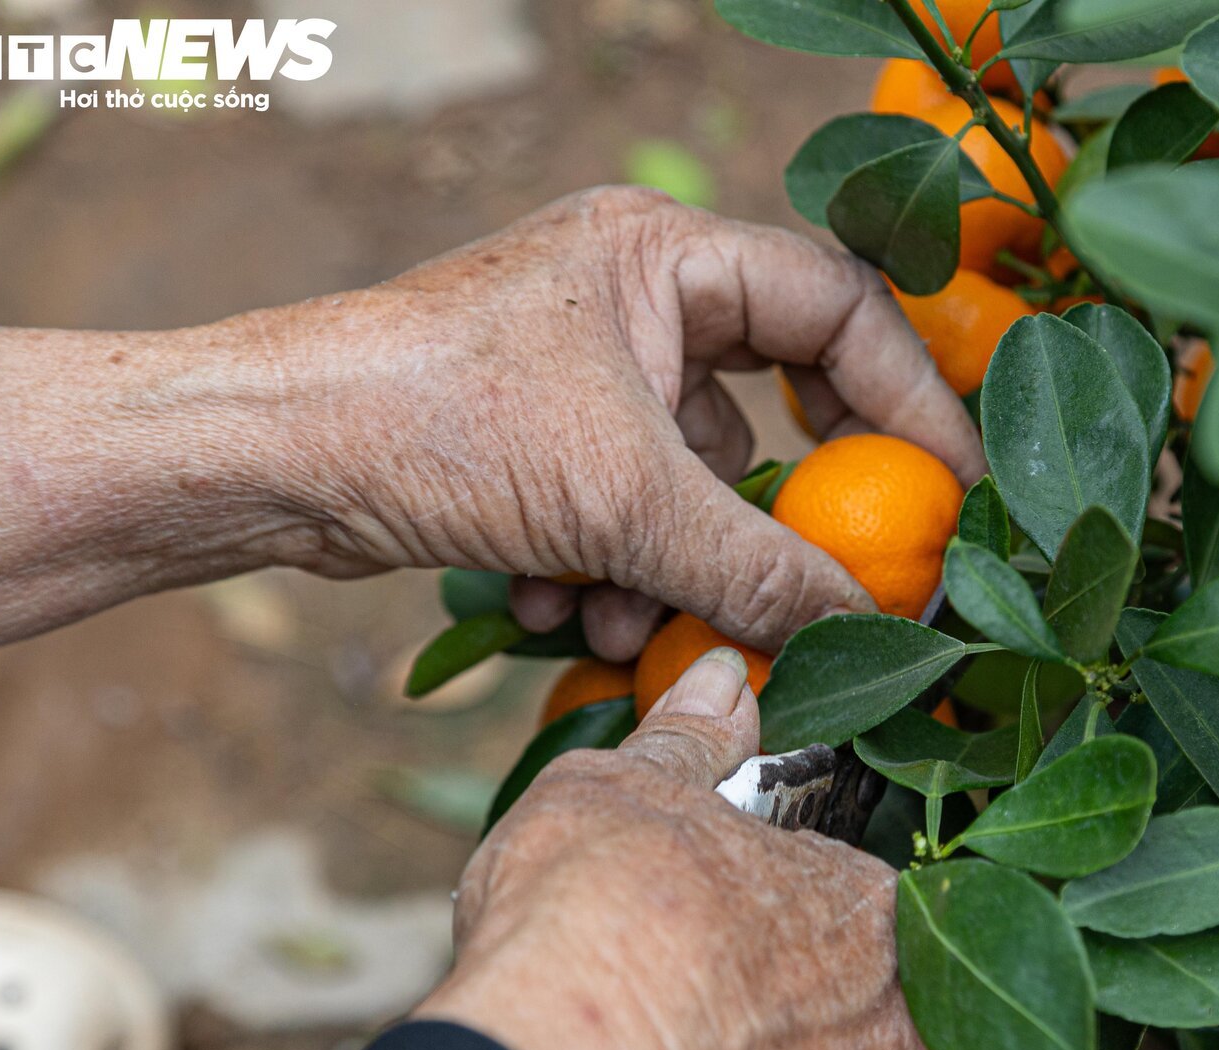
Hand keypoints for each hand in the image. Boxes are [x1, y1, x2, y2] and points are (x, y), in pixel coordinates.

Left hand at [0, 187, 980, 660]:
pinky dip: (608, 565)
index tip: (953, 492)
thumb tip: (871, 627)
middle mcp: (633, 293)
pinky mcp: (542, 431)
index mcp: (666, 254)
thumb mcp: (622, 501)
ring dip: (672, 563)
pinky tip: (551, 601)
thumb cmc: (433, 423)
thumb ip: (762, 566)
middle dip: (775, 503)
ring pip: (691, 473)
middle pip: (771, 397)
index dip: (911, 398)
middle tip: (826, 568)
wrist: (265, 460)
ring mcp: (586, 362)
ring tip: (619, 614)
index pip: (838, 306)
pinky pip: (626, 502)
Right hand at [417, 648, 941, 1049]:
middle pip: (881, 1027)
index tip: (736, 953)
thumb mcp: (619, 795)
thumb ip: (688, 742)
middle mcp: (916, 1031)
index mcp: (877, 913)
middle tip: (714, 1038)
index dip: (794, 932)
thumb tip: (721, 677)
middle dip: (811, 1030)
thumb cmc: (593, 930)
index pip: (868, 917)